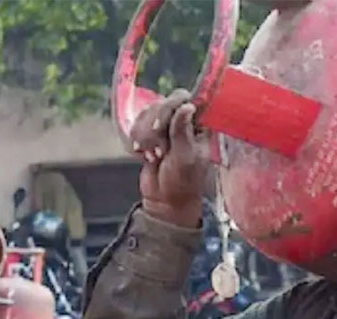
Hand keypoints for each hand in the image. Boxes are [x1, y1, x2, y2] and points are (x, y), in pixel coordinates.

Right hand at [129, 89, 209, 227]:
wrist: (164, 201)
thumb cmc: (182, 182)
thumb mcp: (185, 157)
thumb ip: (182, 131)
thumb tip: (188, 105)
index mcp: (199, 124)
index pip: (184, 98)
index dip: (171, 107)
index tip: (163, 125)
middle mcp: (183, 121)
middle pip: (162, 103)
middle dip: (155, 127)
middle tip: (160, 150)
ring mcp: (165, 126)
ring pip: (147, 113)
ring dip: (145, 136)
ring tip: (153, 156)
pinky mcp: (149, 134)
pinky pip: (137, 124)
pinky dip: (137, 140)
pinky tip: (143, 155)